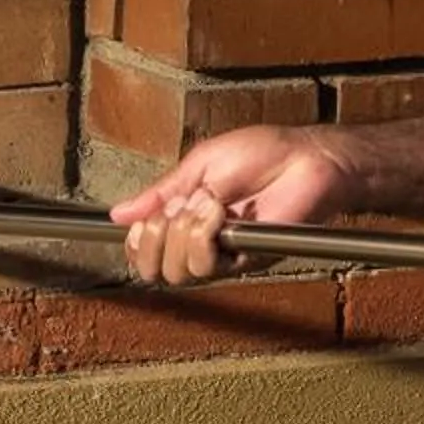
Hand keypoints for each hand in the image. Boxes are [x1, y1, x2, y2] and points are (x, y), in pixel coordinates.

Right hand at [108, 125, 359, 286]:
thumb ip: (160, 193)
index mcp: (184, 218)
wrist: (304, 158)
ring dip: (183, 231)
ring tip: (208, 204)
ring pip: (177, 270)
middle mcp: (199, 242)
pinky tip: (218, 212)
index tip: (145, 218)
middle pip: (154, 268)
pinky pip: (206, 264)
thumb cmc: (262, 153)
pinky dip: (203, 234)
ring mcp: (222, 254)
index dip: (136, 241)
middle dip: (156, 234)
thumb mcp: (199, 163)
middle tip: (176, 208)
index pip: (143, 251)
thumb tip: (119, 214)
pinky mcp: (244, 259)